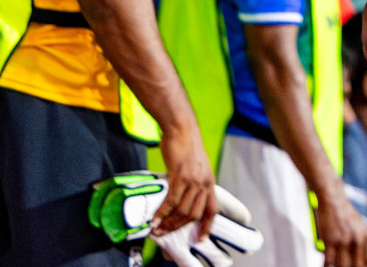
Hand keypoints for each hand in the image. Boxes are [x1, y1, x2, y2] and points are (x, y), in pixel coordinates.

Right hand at [155, 123, 219, 239]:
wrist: (181, 128)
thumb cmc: (186, 146)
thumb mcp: (196, 167)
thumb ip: (193, 183)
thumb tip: (181, 199)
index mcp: (210, 182)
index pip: (213, 209)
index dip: (207, 226)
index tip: (201, 239)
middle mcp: (205, 183)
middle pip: (195, 214)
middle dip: (179, 227)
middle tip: (166, 234)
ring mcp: (193, 180)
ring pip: (182, 210)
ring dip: (168, 222)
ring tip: (157, 229)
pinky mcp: (180, 176)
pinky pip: (171, 200)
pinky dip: (162, 213)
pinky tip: (154, 219)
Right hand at [315, 191, 366, 266]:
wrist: (333, 199)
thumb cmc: (344, 212)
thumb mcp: (359, 226)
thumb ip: (361, 241)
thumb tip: (361, 257)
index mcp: (365, 237)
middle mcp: (357, 240)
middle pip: (357, 265)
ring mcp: (344, 241)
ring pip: (343, 266)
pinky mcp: (331, 241)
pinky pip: (329, 261)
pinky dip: (327, 266)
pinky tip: (325, 266)